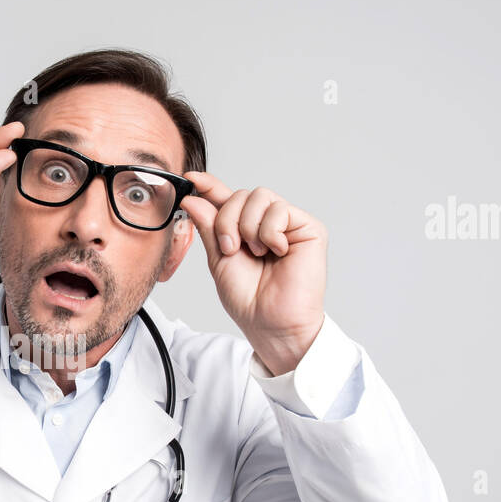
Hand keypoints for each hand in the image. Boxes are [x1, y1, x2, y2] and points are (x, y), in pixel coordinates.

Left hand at [179, 176, 326, 374]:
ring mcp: (288, 224)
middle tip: (230, 248)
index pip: (227, 199)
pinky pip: (280, 209)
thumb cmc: (249, 300)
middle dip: (227, 220)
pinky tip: (276, 251)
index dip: (210, 185)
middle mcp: (267, 223)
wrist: (271, 323)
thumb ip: (209, 227)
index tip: (191, 178)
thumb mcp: (219, 259)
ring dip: (248, 227)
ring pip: (259, 196)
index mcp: (245, 230)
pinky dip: (270, 232)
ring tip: (256, 253)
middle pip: (241, 194)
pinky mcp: (308, 228)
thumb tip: (194, 198)